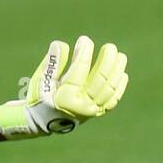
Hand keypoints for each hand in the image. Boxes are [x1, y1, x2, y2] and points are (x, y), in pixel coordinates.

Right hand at [0, 36, 128, 138]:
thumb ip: (52, 63)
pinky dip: (119, 87)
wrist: (41, 122)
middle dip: (107, 61)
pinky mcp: (96, 113)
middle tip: (110, 47)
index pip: (80, 70)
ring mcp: (91, 111)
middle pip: (100, 79)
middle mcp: (81, 105)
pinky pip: (112, 100)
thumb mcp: (40, 80)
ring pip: (109, 89)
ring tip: (120, 56)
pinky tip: (123, 73)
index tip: (85, 40)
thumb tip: (60, 44)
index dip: (84, 53)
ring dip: (117, 71)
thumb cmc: (39, 97)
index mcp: (65, 97)